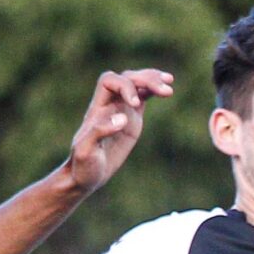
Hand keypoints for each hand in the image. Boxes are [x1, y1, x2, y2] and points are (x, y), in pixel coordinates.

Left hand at [64, 69, 174, 192]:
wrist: (86, 176)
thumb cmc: (83, 166)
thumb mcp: (86, 152)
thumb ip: (99, 132)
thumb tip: (122, 118)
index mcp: (97, 109)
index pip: (109, 81)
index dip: (124, 87)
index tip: (135, 104)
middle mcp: (109, 105)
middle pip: (127, 78)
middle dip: (146, 79)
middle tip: (166, 90)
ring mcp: (121, 110)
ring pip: (136, 84)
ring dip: (153, 80)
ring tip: (170, 82)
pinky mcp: (132, 118)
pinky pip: (143, 96)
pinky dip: (154, 90)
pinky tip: (167, 89)